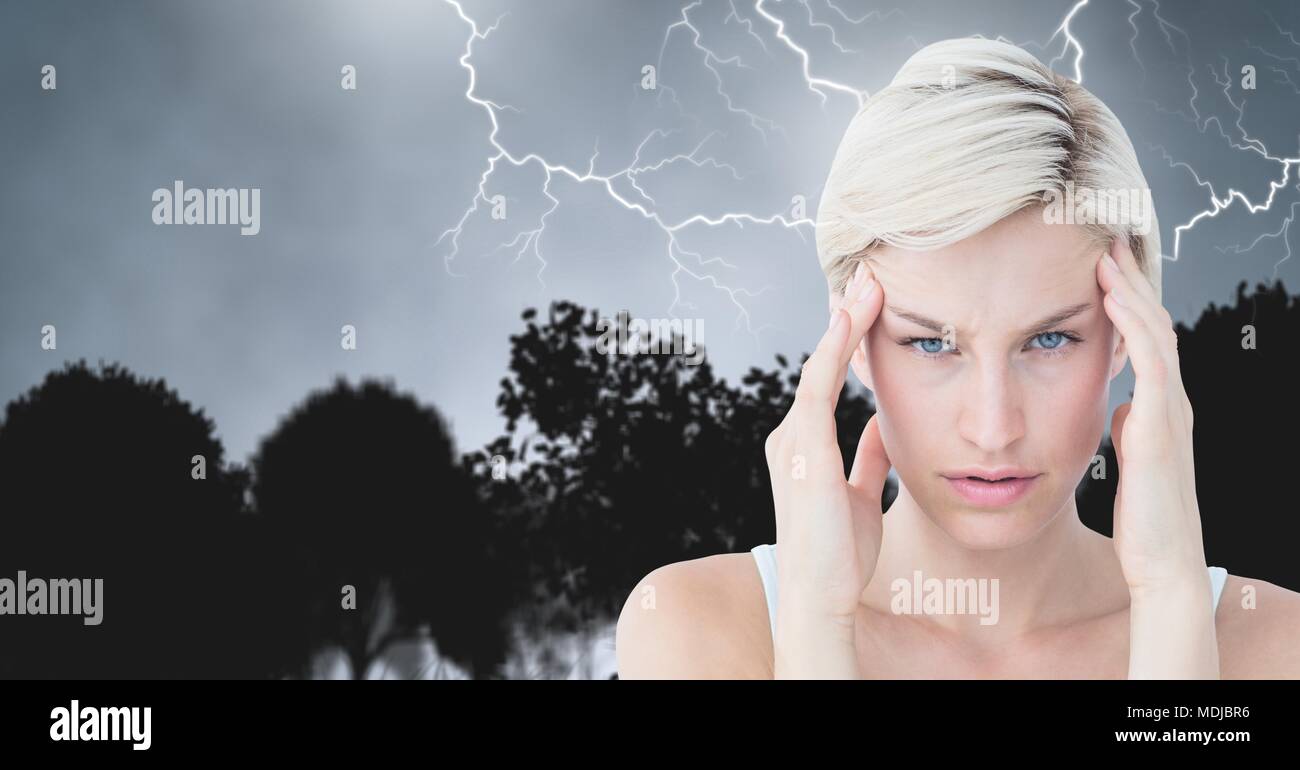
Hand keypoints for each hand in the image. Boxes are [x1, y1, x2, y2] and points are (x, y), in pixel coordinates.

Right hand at [763, 261, 889, 676]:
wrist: (822, 594)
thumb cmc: (839, 554)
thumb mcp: (859, 494)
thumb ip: (867, 457)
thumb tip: (883, 425)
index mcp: (802, 447)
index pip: (825, 380)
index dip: (847, 342)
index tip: (869, 304)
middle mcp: (790, 436)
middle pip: (820, 365)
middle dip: (845, 319)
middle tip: (870, 275)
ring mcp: (791, 440)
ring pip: (818, 367)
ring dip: (844, 323)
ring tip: (869, 282)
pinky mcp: (803, 449)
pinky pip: (817, 386)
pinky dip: (834, 349)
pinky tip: (852, 318)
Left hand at [1096, 237, 1208, 596]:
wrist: (1163, 561)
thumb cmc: (1144, 516)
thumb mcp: (1130, 458)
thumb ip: (1129, 427)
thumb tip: (1119, 406)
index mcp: (1161, 406)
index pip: (1147, 339)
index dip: (1128, 300)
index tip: (1102, 266)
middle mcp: (1171, 401)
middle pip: (1155, 324)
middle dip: (1132, 281)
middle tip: (1107, 239)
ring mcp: (1169, 411)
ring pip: (1156, 333)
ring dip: (1131, 290)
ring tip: (1107, 254)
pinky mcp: (1159, 426)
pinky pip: (1151, 362)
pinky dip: (1133, 324)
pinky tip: (1112, 298)